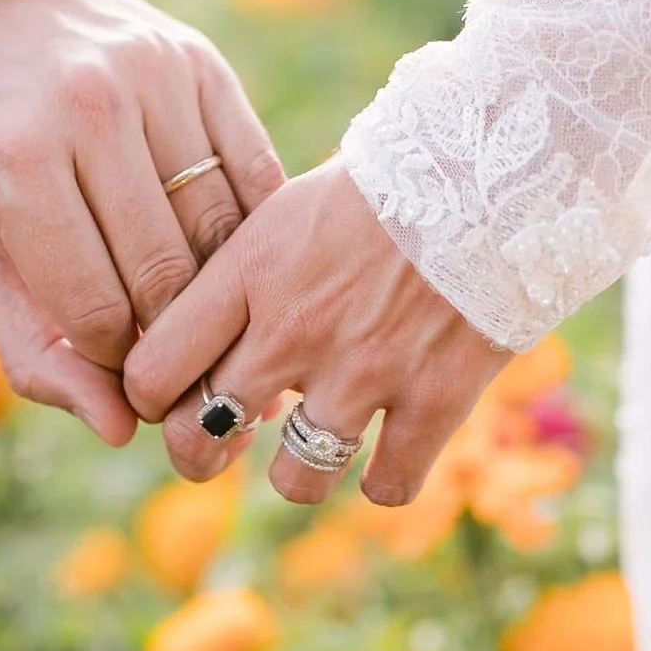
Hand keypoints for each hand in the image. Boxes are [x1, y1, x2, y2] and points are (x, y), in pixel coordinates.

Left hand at [0, 0, 284, 444]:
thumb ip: (33, 347)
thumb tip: (118, 428)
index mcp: (12, 158)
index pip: (96, 310)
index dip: (112, 363)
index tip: (113, 366)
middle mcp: (87, 107)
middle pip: (165, 277)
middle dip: (169, 336)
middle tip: (170, 356)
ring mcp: (153, 77)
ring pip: (218, 232)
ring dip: (216, 292)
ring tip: (199, 314)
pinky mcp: (204, 65)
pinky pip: (254, 177)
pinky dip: (253, 234)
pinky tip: (235, 261)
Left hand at [124, 159, 508, 501]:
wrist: (500, 164)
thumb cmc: (391, 180)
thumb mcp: (292, 208)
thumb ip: (241, 276)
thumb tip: (197, 338)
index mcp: (249, 272)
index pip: (154, 369)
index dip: (150, 396)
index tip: (171, 394)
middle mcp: (294, 329)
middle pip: (203, 437)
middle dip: (202, 454)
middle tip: (222, 445)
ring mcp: (366, 370)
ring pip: (295, 480)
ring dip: (299, 473)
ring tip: (316, 446)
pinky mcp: (436, 398)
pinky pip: (388, 487)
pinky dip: (385, 482)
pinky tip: (390, 455)